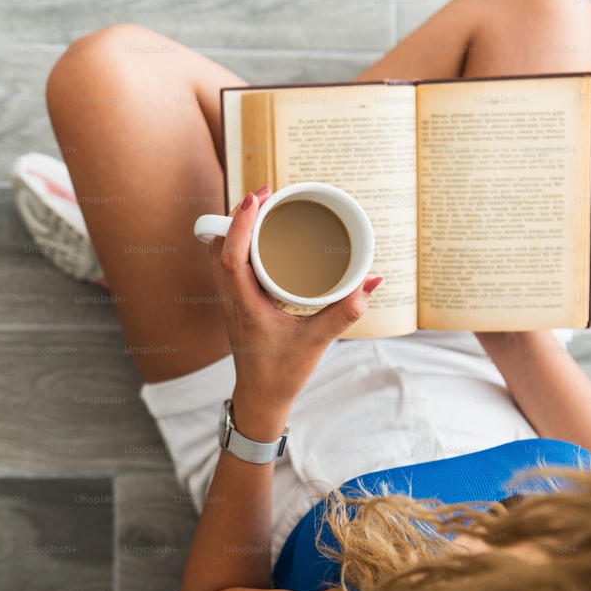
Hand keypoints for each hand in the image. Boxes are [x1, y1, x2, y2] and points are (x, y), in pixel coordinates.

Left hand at [209, 187, 382, 425]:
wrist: (260, 397)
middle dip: (240, 214)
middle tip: (267, 193)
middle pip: (220, 244)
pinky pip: (226, 262)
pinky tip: (258, 236)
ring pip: (219, 252)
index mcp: (245, 305)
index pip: (231, 256)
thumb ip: (345, 312)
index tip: (256, 198)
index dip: (241, 223)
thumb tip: (372, 281)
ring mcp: (229, 299)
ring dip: (236, 226)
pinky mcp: (234, 301)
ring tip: (262, 207)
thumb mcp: (317, 341)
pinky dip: (237, 242)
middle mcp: (231, 298)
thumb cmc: (283, 372)